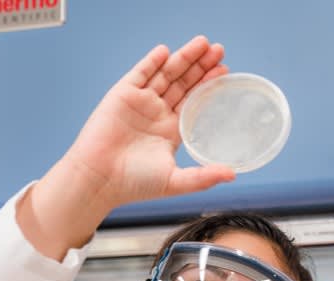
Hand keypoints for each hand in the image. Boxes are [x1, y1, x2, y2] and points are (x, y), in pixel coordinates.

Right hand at [18, 36, 235, 259]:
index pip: (194, 102)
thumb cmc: (135, 184)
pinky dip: (152, 62)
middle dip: (201, 66)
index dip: (208, 86)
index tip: (224, 72)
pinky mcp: (122, 95)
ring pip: (166, 74)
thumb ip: (204, 177)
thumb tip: (233, 175)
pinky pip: (140, 73)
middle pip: (184, 83)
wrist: (101, 179)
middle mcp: (157, 114)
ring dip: (183, 58)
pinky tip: (166, 51)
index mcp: (171, 131)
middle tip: (219, 51)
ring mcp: (140, 103)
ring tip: (202, 44)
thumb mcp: (176, 181)